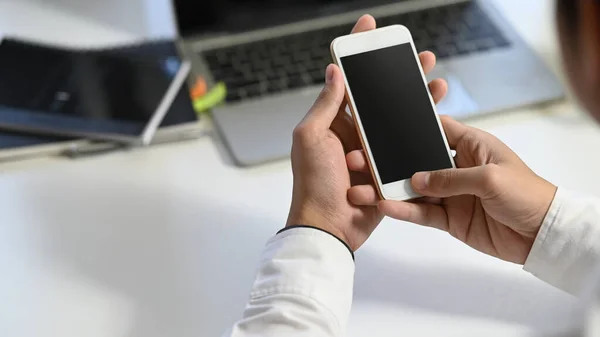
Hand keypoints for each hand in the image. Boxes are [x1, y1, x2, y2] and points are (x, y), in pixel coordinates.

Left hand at [287, 15, 448, 250]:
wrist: (328, 226)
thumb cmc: (313, 184)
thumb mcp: (311, 137)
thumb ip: (325, 105)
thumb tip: (334, 71)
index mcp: (332, 121)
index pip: (346, 80)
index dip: (356, 52)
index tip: (368, 28)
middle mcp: (352, 132)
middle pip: (378, 96)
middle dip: (397, 73)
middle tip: (416, 54)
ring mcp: (371, 150)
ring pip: (397, 118)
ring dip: (417, 99)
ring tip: (436, 81)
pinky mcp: (387, 169)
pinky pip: (406, 146)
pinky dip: (422, 130)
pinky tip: (437, 116)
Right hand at [347, 116, 556, 262]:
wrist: (542, 235)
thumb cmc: (528, 194)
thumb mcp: (489, 178)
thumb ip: (451, 177)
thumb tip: (417, 179)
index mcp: (471, 145)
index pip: (437, 129)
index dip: (413, 127)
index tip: (384, 124)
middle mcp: (457, 167)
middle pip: (416, 161)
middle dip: (390, 162)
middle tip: (361, 161)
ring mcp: (451, 194)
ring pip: (413, 189)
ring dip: (389, 189)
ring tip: (362, 190)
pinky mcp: (450, 218)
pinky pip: (422, 213)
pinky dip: (404, 211)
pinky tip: (385, 206)